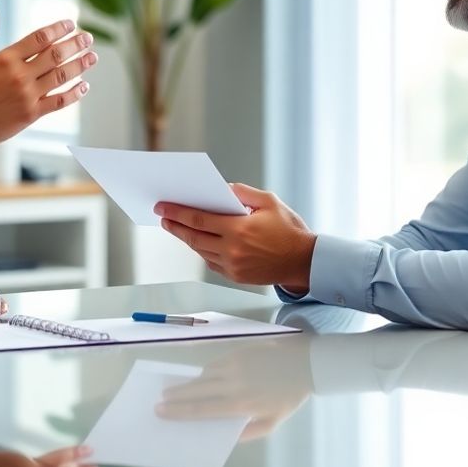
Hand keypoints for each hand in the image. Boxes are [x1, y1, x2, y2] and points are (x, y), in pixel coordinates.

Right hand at [0, 9, 97, 173]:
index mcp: (5, 58)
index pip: (39, 37)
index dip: (58, 28)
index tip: (71, 23)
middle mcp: (19, 75)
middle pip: (55, 54)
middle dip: (75, 43)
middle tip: (88, 37)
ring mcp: (27, 95)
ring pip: (61, 76)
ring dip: (79, 64)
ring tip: (92, 56)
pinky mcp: (31, 114)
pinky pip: (59, 102)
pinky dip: (74, 93)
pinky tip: (84, 85)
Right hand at [155, 339, 313, 441]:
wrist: (306, 363)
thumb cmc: (289, 395)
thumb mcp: (273, 422)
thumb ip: (249, 432)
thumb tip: (228, 436)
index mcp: (240, 405)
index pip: (202, 409)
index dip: (179, 411)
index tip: (162, 411)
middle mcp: (233, 384)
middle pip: (196, 391)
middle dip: (176, 396)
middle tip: (160, 401)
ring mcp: (235, 366)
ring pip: (203, 376)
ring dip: (187, 384)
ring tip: (174, 390)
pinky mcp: (238, 352)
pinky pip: (214, 364)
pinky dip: (205, 372)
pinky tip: (200, 378)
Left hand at [156, 183, 316, 289]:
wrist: (304, 260)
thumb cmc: (289, 229)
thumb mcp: (269, 201)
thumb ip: (243, 192)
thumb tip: (221, 189)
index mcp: (238, 229)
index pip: (199, 220)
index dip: (177, 213)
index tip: (163, 207)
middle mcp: (232, 250)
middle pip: (194, 238)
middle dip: (175, 226)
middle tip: (163, 217)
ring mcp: (233, 266)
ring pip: (201, 251)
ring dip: (187, 239)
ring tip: (177, 228)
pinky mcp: (236, 276)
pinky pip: (212, 263)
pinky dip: (203, 251)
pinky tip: (199, 242)